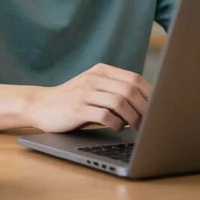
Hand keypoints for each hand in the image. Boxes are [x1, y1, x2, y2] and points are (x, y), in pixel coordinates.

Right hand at [28, 63, 150, 132]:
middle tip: (151, 122)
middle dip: (145, 108)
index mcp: (101, 71)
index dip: (150, 94)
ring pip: (119, 102)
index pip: (134, 79)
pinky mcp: (77, 108)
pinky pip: (105, 115)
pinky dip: (116, 124)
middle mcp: (94, 78)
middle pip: (129, 90)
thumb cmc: (73, 100)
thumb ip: (114, 90)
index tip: (158, 108)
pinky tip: (117, 127)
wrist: (40, 104)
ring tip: (137, 128)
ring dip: (133, 118)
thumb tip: (146, 104)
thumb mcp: (93, 87)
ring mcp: (85, 92)